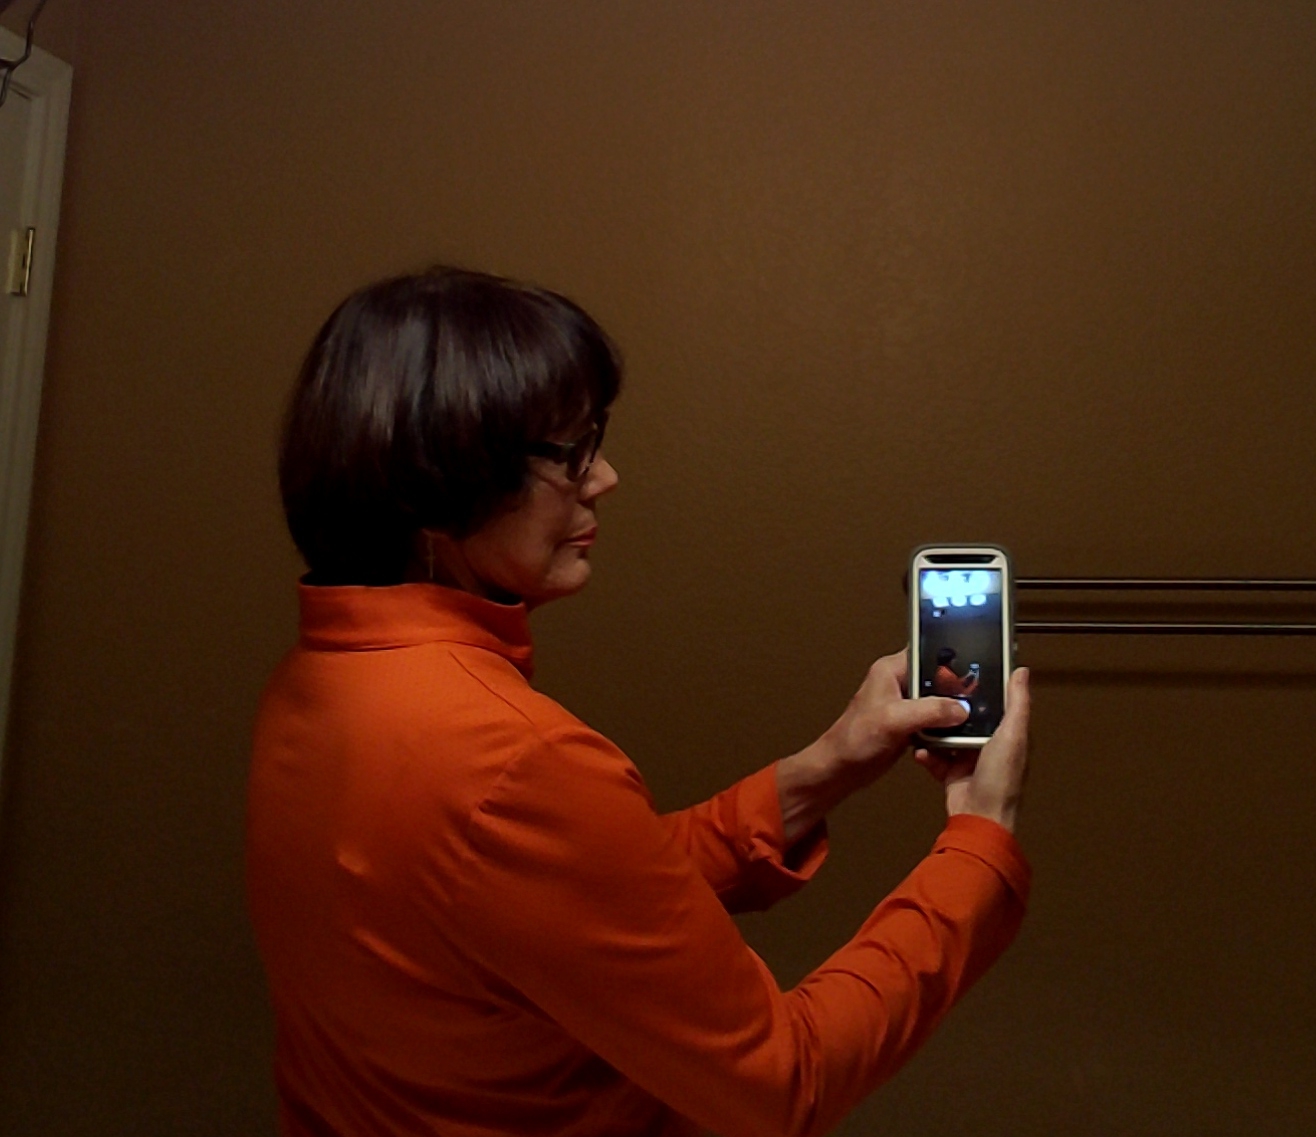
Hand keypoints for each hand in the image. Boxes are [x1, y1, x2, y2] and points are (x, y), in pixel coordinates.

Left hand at [822, 650, 971, 785]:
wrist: (842, 769)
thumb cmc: (852, 740)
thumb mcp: (894, 720)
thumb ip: (929, 711)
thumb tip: (959, 709)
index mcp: (891, 670)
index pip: (928, 653)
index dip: (950, 660)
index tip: (972, 671)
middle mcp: (899, 683)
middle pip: (939, 678)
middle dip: (955, 691)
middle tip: (973, 701)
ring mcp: (906, 704)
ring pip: (940, 701)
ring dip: (951, 711)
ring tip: (966, 720)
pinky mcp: (910, 723)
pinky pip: (936, 720)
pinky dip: (945, 727)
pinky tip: (953, 735)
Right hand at [915, 667, 1029, 832]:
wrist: (979, 817)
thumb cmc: (1001, 780)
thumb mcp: (1011, 735)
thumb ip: (1016, 704)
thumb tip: (1021, 671)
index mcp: (1007, 734)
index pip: (994, 704)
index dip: (980, 689)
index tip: (964, 672)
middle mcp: (989, 745)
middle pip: (966, 718)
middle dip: (950, 709)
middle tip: (933, 694)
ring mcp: (968, 760)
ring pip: (947, 736)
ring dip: (934, 731)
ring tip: (922, 720)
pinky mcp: (951, 773)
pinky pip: (935, 758)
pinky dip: (927, 754)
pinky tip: (921, 750)